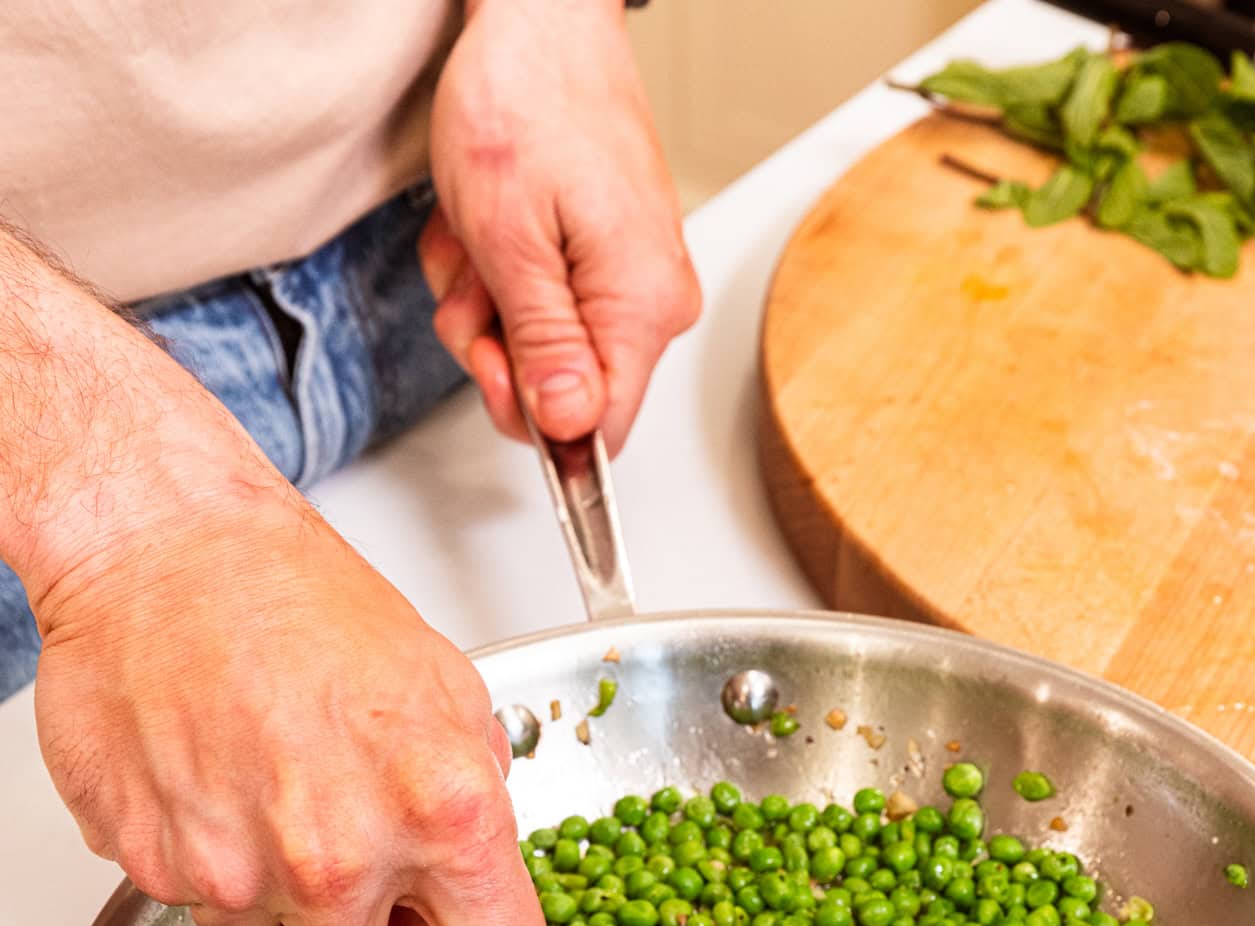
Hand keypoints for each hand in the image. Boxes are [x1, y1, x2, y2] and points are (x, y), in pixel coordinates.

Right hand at [31, 481, 555, 925]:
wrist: (168, 546)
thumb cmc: (310, 609)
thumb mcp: (450, 713)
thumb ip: (471, 856)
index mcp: (447, 811)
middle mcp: (340, 853)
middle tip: (348, 922)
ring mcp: (235, 863)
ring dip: (273, 912)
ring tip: (273, 800)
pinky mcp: (149, 860)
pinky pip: (192, 910)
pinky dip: (208, 867)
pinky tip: (219, 786)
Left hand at [421, 0, 700, 450]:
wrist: (538, 16)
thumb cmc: (524, 100)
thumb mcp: (508, 240)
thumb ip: (542, 345)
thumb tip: (570, 427)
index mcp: (643, 306)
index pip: (601, 430)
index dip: (536, 421)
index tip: (492, 374)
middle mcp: (653, 300)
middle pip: (564, 392)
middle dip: (497, 347)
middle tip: (474, 281)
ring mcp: (631, 278)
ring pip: (540, 349)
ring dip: (486, 305)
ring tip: (480, 238)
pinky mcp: (607, 258)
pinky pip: (540, 305)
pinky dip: (497, 275)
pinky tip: (490, 228)